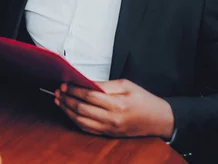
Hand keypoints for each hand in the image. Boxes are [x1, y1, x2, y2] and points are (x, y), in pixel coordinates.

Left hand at [55, 79, 174, 138]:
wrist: (160, 120)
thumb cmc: (144, 100)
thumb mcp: (126, 85)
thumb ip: (105, 85)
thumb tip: (86, 82)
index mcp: (117, 104)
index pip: (89, 96)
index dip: (74, 90)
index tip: (64, 84)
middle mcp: (112, 119)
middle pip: (82, 109)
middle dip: (67, 99)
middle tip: (58, 92)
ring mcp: (110, 129)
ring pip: (81, 121)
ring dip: (68, 110)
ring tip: (59, 101)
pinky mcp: (109, 134)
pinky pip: (87, 129)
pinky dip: (75, 121)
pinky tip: (69, 112)